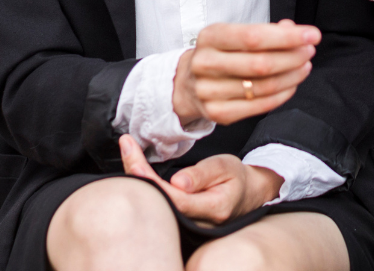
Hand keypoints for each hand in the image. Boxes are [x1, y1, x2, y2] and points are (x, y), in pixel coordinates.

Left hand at [119, 135, 280, 224]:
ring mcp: (187, 227)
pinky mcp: (179, 223)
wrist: (247, 194)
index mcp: (212, 208)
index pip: (174, 197)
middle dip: (136, 174)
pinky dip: (145, 186)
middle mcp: (197, 224)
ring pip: (155, 205)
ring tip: (129, 151)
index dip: (151, 179)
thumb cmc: (236, 178)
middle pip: (158, 203)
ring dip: (137, 178)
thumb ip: (202, 175)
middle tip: (126, 145)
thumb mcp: (225, 168)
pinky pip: (158, 206)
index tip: (134, 155)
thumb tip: (177, 183)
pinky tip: (136, 169)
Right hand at [172, 20, 319, 127]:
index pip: (253, 37)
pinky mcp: (216, 114)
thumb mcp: (234, 34)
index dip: (287, 37)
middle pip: (260, 64)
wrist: (186, 83)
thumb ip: (266, 31)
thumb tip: (294, 30)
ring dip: (292, 76)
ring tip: (305, 65)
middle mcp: (205, 64)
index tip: (312, 35)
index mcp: (210, 36)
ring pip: (262, 87)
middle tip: (309, 51)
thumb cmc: (220, 53)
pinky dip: (282, 95)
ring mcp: (208, 92)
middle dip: (293, 57)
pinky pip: (258, 107)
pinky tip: (292, 84)